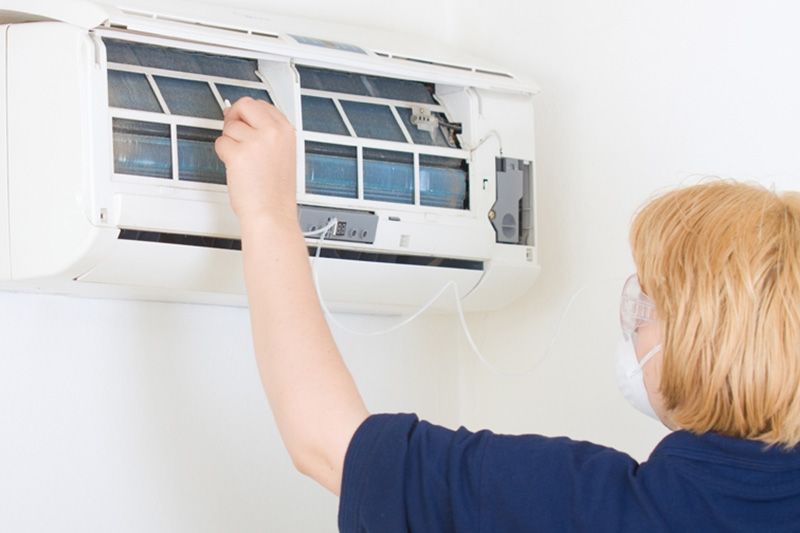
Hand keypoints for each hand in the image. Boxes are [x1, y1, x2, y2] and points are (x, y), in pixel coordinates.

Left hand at [215, 97, 297, 224]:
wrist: (272, 214)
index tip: (246, 122)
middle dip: (235, 118)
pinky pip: (220, 143)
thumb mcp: (282, 154)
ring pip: (230, 126)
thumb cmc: (275, 192)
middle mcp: (273, 132)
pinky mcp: (238, 153)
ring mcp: (256, 141)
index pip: (262, 105)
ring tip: (244, 163)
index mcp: (287, 131)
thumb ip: (265, 132)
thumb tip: (238, 115)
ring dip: (230, 142)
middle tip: (238, 138)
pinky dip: (224, 155)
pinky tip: (237, 169)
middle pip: (245, 105)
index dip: (249, 114)